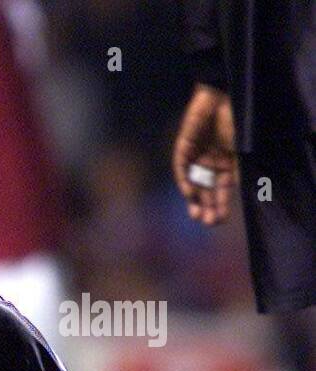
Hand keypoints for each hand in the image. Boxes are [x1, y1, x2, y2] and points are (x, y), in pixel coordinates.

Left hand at [172, 84, 236, 225]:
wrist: (224, 95)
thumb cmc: (237, 120)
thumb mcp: (241, 150)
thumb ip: (239, 171)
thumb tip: (242, 196)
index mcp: (226, 164)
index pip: (222, 191)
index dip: (220, 206)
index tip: (220, 220)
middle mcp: (209, 164)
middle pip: (206, 191)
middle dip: (206, 207)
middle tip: (208, 222)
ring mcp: (196, 156)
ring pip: (192, 183)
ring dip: (194, 200)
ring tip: (197, 215)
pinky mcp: (183, 148)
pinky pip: (181, 168)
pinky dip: (184, 180)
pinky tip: (188, 193)